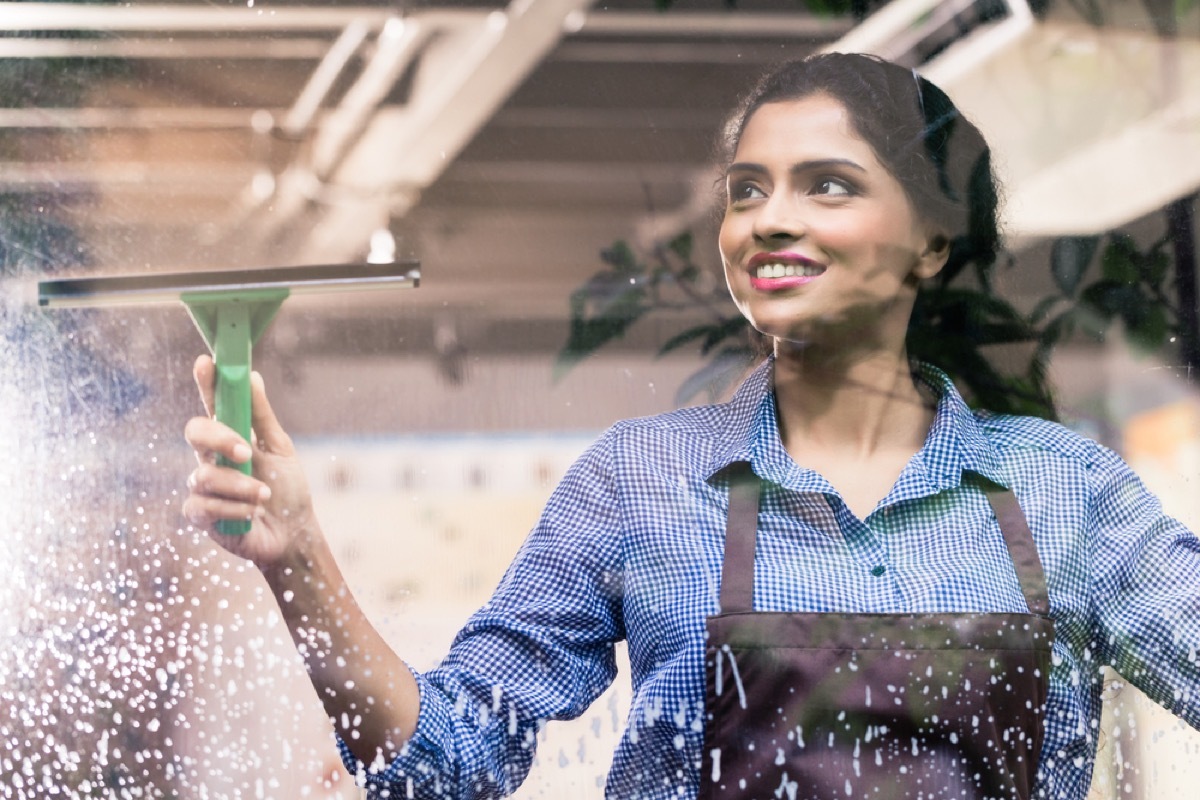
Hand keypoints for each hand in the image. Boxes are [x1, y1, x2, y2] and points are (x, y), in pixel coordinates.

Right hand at [182, 354, 314, 567]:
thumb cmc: (286, 488)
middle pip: (195, 432)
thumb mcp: (280, 450)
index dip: (205, 383)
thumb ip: (262, 417)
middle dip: (220, 438)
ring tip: (264, 495)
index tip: (206, 362)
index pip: (212, 405)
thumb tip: (251, 375)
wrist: (292, 533)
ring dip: (240, 485)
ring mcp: (202, 486)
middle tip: (246, 451)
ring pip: (203, 474)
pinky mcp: (200, 514)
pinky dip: (234, 509)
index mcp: (230, 438)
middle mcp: (210, 458)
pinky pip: (204, 505)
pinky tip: (251, 514)